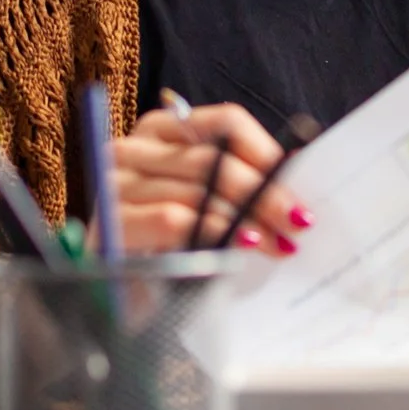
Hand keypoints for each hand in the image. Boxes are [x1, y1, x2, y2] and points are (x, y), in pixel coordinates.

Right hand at [108, 99, 312, 256]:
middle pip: (214, 157)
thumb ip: (242, 179)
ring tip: (275, 244)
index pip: (226, 122)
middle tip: (295, 223)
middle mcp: (135, 146)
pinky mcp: (110, 221)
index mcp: (164, 127)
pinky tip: (235, 250)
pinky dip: (210, 233)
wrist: (116, 287)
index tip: (298, 191)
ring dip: (244, 219)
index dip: (268, 154)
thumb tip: (298, 167)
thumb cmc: (168, 236)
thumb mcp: (207, 199)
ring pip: (197, 190)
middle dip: (263, 193)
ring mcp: (116, 182)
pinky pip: (170, 219)